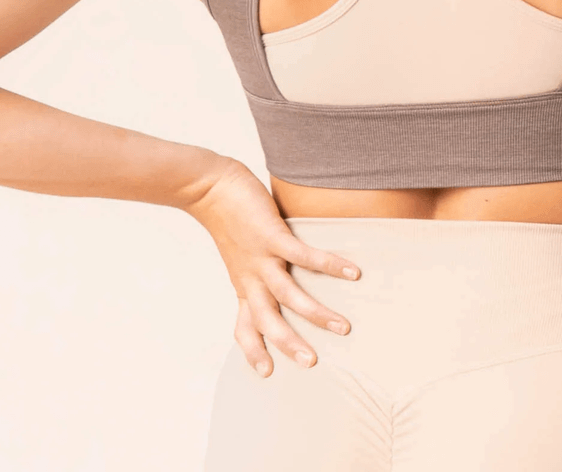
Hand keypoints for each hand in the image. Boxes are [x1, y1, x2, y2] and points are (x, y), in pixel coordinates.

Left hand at [183, 159, 360, 375]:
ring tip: (343, 327)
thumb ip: (260, 265)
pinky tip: (352, 271)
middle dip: (290, 344)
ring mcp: (261, 258)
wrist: (209, 188)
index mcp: (243, 284)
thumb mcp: (240, 252)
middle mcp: (251, 278)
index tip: (266, 373)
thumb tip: (285, 267)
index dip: (253, 350)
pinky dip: (329, 266)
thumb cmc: (230, 217)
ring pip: (290, 296)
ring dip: (317, 314)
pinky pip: (304, 257)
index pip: (244, 327)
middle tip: (313, 363)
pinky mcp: (272, 236)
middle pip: (269, 321)